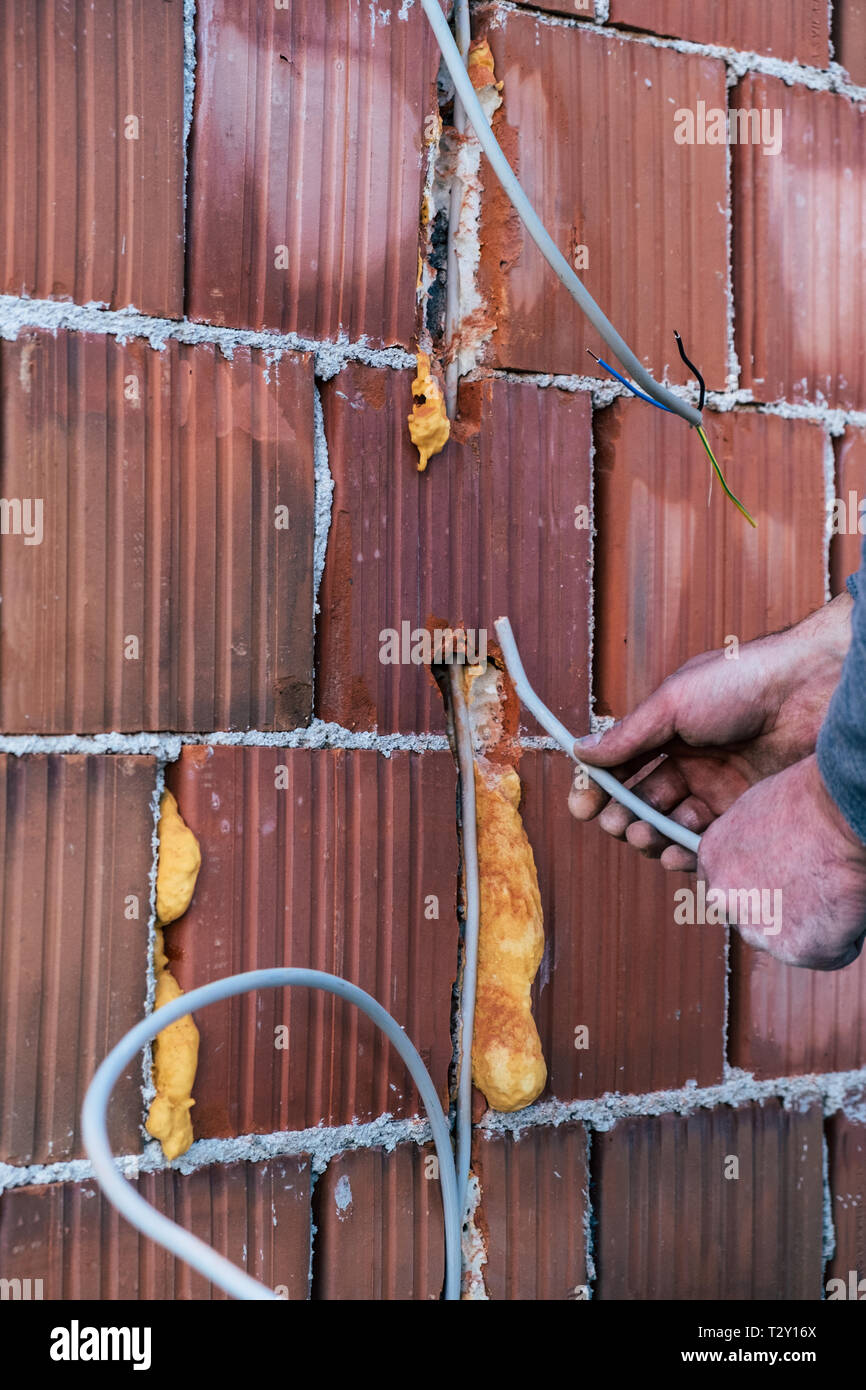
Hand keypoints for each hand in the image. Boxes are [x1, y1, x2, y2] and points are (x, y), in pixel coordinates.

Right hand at [568, 592, 851, 868]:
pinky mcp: (746, 813)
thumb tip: (580, 751)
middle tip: (617, 824)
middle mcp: (691, 764)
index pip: (623, 767)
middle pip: (643, 802)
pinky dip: (685, 852)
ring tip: (644, 836)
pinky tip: (673, 853)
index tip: (581, 807)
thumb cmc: (740, 683)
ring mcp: (718, 790)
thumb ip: (628, 735)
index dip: (598, 788)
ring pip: (671, 825)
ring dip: (650, 836)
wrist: (809, 692)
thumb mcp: (672, 703)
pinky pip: (707, 842)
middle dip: (623, 817)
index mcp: (668, 733)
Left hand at [695, 755, 865, 968]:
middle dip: (781, 910)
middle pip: (754, 920)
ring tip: (831, 885)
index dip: (758, 887)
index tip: (778, 880)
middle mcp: (725, 899)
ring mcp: (759, 930)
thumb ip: (747, 847)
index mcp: (712, 860)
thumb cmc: (808, 800)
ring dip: (813, 924)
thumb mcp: (755, 813)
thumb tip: (760, 863)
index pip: (726, 889)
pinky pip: (831, 953)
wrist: (838, 813)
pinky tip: (848, 903)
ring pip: (790, 939)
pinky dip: (845, 936)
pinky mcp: (799, 951)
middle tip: (813, 882)